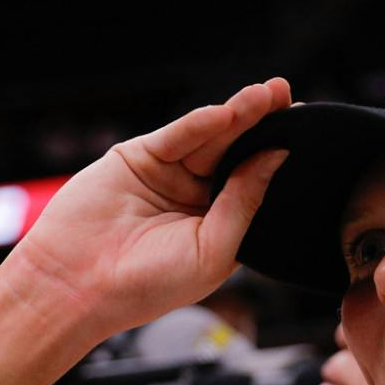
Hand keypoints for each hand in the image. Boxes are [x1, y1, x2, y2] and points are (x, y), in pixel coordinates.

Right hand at [6, 80, 290, 341]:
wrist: (77, 288)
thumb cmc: (146, 285)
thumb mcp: (214, 249)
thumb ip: (245, 201)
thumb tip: (277, 158)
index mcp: (220, 221)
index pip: (257, 179)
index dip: (278, 156)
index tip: (308, 133)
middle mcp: (197, 194)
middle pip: (238, 151)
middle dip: (264, 123)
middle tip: (289, 97)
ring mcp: (168, 174)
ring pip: (211, 138)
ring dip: (238, 115)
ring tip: (265, 96)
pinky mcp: (138, 158)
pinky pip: (176, 136)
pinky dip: (200, 123)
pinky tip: (225, 113)